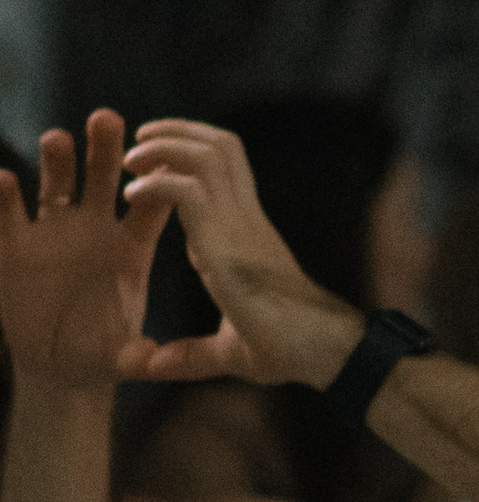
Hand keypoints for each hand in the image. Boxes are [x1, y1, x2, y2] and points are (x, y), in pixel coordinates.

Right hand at [0, 114, 171, 390]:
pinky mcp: (13, 244)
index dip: (157, 182)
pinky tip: (2, 180)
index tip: (162, 160)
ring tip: (58, 139)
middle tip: (107, 118)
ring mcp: (52, 231)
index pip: (149, 205)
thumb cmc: (100, 354)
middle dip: (104, 148)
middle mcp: (92, 228)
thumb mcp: (120, 359)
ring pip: (56, 184)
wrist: (58, 365)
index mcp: (131, 247)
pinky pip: (8, 215)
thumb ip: (135, 356)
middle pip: (102, 178)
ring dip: (57, 159)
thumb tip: (149, 357)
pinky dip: (3, 197)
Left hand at [115, 120, 363, 389]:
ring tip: (132, 158)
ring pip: (205, 154)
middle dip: (174, 132)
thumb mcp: (229, 350)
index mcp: (246, 233)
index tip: (151, 163)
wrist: (323, 353)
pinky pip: (188, 190)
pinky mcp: (228, 243)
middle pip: (218, 145)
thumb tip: (156, 369)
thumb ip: (192, 354)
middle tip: (139, 141)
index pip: (223, 168)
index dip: (187, 153)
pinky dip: (155, 182)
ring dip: (163, 146)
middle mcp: (245, 219)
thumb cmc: (288, 350)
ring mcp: (240, 226)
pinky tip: (133, 194)